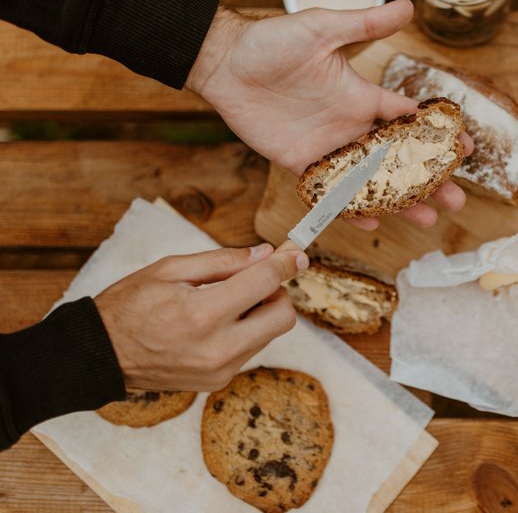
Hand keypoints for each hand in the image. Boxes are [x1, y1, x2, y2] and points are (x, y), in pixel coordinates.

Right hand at [94, 244, 307, 391]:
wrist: (99, 356)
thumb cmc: (129, 306)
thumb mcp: (170, 269)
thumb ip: (223, 261)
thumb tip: (265, 254)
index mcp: (203, 314)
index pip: (264, 284)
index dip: (286, 265)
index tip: (297, 255)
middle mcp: (218, 348)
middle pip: (283, 317)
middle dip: (277, 294)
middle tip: (254, 281)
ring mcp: (219, 370)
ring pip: (269, 335)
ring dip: (260, 313)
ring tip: (223, 302)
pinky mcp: (217, 382)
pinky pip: (249, 350)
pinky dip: (244, 332)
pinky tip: (214, 324)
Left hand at [186, 0, 473, 228]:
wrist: (227, 64)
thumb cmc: (273, 41)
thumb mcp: (323, 28)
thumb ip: (365, 24)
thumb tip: (408, 6)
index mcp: (362, 97)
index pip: (410, 120)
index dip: (439, 134)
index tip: (466, 150)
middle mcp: (351, 126)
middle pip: (399, 160)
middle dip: (429, 180)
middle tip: (456, 199)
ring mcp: (328, 149)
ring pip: (372, 182)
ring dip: (400, 201)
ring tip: (427, 218)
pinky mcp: (301, 164)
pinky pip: (330, 192)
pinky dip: (350, 208)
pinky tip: (372, 222)